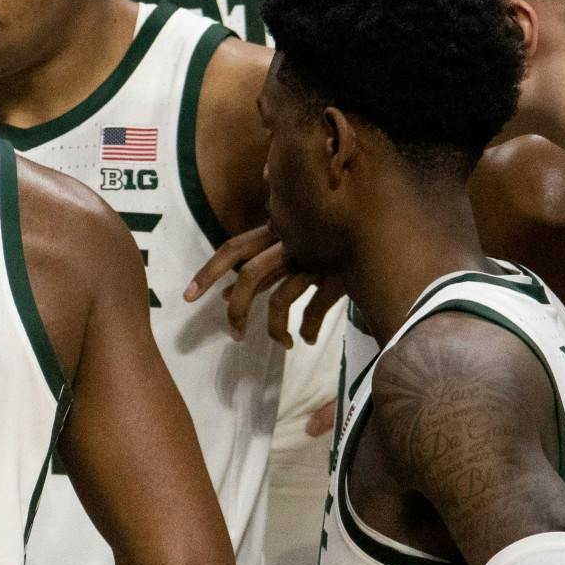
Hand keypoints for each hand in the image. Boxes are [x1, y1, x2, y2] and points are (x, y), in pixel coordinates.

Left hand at [184, 226, 341, 347]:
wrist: (377, 221)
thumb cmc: (332, 224)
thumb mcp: (297, 228)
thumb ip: (266, 250)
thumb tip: (231, 274)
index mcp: (277, 228)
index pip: (232, 249)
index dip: (208, 272)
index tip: (187, 297)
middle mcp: (291, 243)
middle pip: (251, 276)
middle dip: (238, 308)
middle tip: (233, 335)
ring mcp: (313, 261)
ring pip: (280, 301)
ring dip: (274, 327)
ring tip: (279, 343)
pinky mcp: (337, 277)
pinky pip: (313, 310)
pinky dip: (307, 328)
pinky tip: (306, 338)